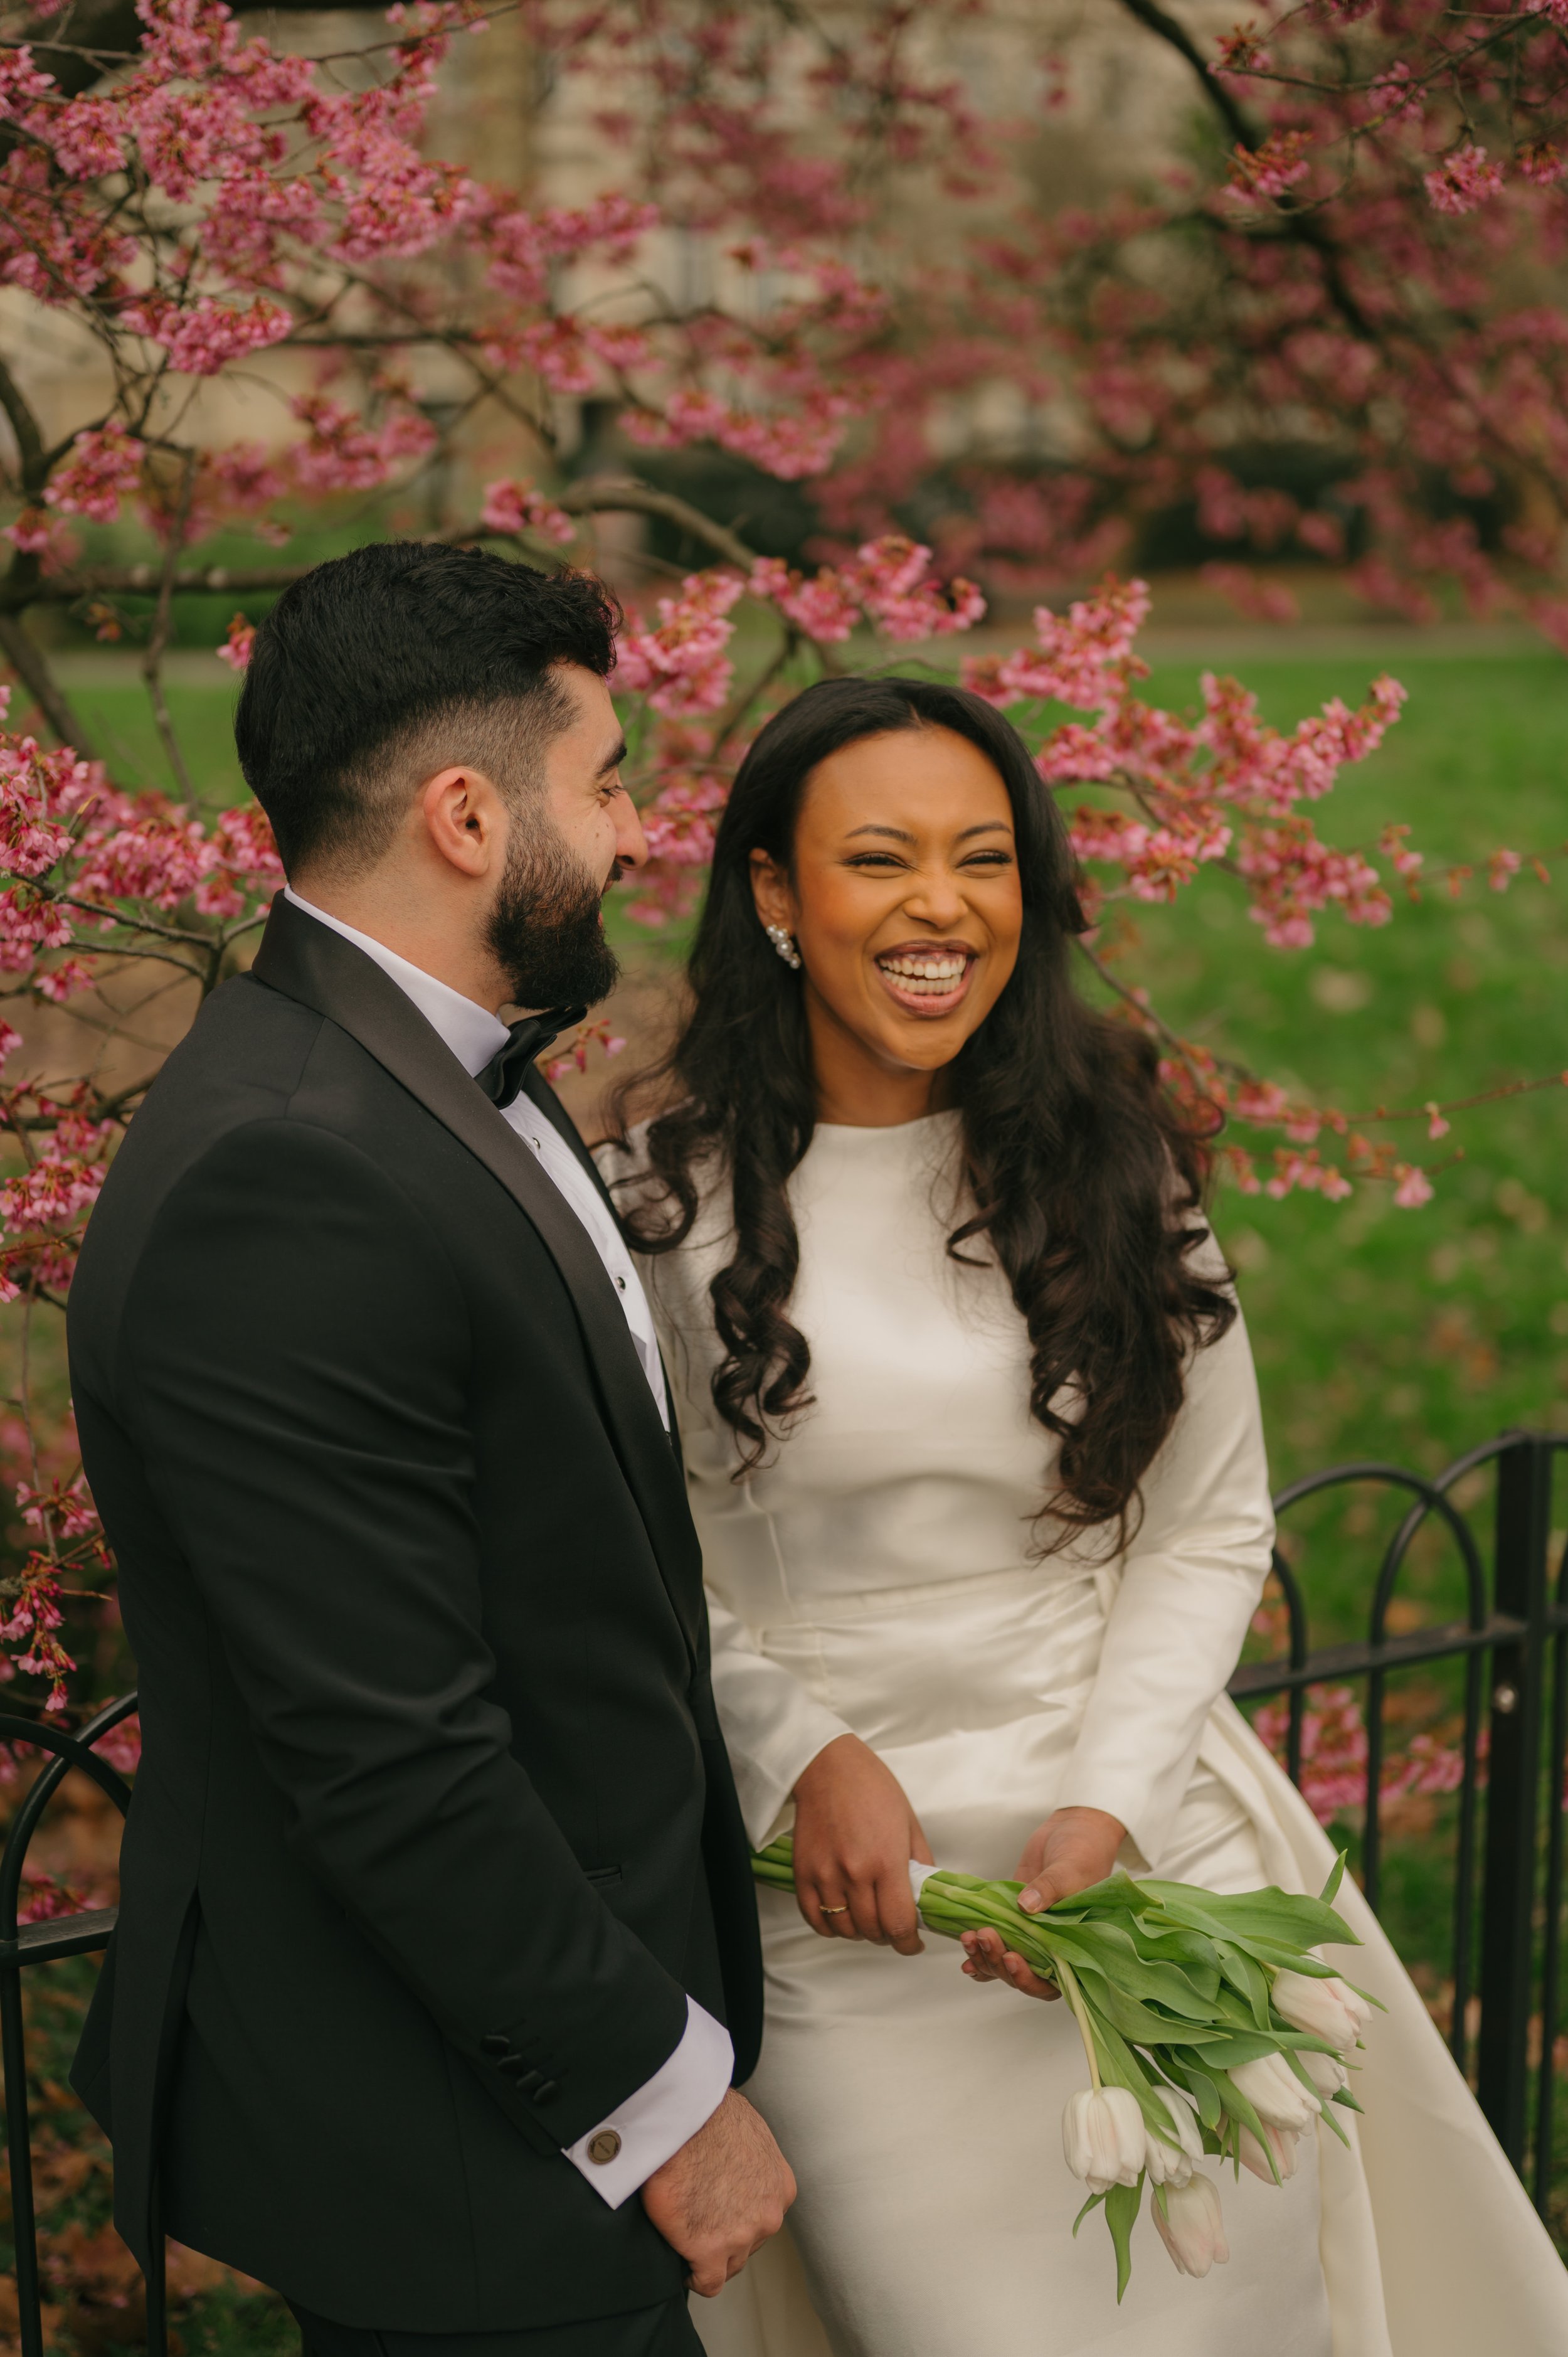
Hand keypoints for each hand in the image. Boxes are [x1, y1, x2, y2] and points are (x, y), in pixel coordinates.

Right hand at [641, 2088, 795, 2297]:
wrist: (686, 2117)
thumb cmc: (712, 2114)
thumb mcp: (749, 2134)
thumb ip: (752, 2162)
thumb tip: (735, 2165)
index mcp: (780, 2188)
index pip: (763, 2219)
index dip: (738, 2219)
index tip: (719, 2214)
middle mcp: (769, 2216)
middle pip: (748, 2244)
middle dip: (726, 2238)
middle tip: (700, 2222)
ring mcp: (742, 2236)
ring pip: (729, 2265)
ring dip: (710, 2256)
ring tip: (687, 2238)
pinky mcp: (710, 2251)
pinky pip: (707, 2282)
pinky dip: (694, 2277)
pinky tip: (682, 2264)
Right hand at [790, 1732, 933, 1953]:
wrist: (828, 1766)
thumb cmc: (873, 1788)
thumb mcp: (909, 1824)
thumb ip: (920, 1864)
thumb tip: (925, 1897)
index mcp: (887, 1861)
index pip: (899, 1924)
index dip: (909, 1943)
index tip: (913, 1943)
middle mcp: (855, 1873)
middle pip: (872, 1931)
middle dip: (887, 1935)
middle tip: (892, 1926)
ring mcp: (826, 1875)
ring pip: (844, 1929)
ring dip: (859, 1932)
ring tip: (867, 1919)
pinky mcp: (803, 1873)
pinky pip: (815, 1918)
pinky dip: (829, 1927)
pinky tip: (841, 1916)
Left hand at [958, 1805, 1125, 2003]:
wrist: (1072, 1829)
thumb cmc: (1084, 1852)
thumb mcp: (1071, 1869)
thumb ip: (1050, 1889)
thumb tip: (1025, 1906)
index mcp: (1074, 1945)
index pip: (1051, 1982)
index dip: (1029, 1979)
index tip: (1012, 1959)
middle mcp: (1051, 1945)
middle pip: (1022, 1974)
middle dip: (999, 1962)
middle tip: (985, 1936)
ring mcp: (1029, 1933)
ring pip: (1004, 1961)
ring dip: (984, 1956)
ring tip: (969, 1937)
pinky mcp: (1013, 1917)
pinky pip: (997, 1939)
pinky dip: (979, 1949)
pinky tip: (966, 1946)